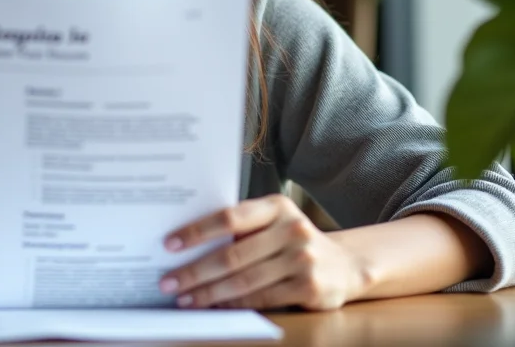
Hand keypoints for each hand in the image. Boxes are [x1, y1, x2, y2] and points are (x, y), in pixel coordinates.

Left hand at [159, 194, 370, 310]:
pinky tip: (215, 307)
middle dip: (195, 271)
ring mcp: (302, 260)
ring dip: (209, 293)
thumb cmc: (293, 240)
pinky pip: (261, 299)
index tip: (169, 244)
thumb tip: (188, 245)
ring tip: (185, 299)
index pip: (229, 217)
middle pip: (232, 254)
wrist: (345, 264)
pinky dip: (234, 305)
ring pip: (244, 281)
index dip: (197, 231)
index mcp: (277, 207)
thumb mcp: (274, 222)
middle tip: (169, 282)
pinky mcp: (309, 288)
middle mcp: (292, 230)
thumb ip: (242, 226)